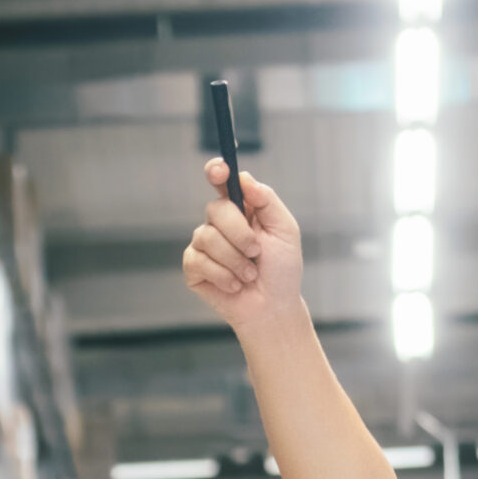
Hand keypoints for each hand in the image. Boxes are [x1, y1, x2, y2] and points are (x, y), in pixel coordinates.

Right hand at [183, 159, 303, 330]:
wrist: (272, 307)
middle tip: (256, 252)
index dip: (216, 171)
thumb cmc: (281, 270)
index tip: (220, 170)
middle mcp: (219, 223)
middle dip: (239, 233)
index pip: (222, 181)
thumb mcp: (284, 230)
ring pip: (207, 237)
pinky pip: (199, 261)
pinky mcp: (193, 268)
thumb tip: (243, 177)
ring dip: (235, 260)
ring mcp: (203, 245)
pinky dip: (223, 275)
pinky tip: (234, 285)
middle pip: (215, 210)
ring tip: (249, 274)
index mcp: (241, 208)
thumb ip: (266, 200)